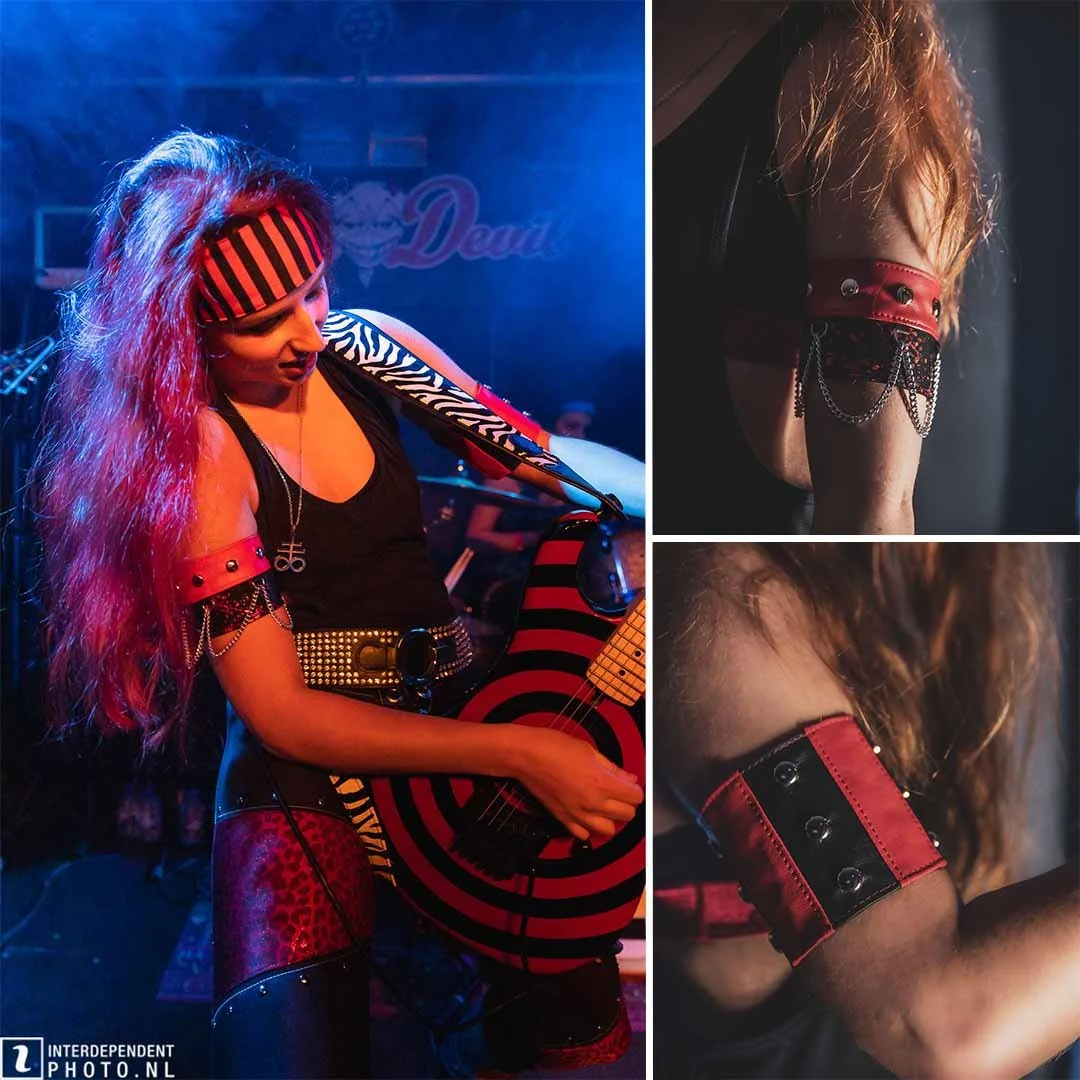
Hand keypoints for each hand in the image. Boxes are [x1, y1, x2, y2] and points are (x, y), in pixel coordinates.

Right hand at [509, 726, 642, 841]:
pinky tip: (587, 812)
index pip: (635, 797)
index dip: (635, 789)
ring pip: (608, 830)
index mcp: (601, 782)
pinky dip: (589, 827)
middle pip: (627, 815)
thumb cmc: (554, 746)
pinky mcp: (563, 819)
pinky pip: (584, 834)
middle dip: (627, 803)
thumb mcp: (589, 750)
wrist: (526, 755)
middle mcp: (592, 802)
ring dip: (610, 818)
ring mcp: (577, 814)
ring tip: (604, 803)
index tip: (630, 783)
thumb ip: (613, 768)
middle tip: (619, 791)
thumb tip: (629, 778)